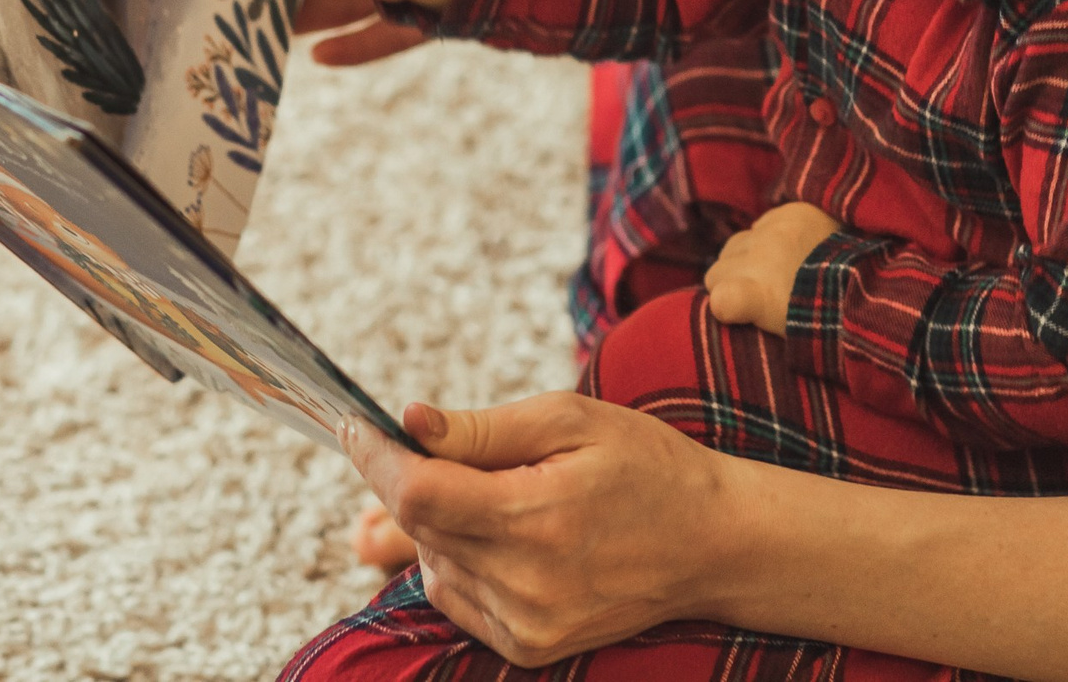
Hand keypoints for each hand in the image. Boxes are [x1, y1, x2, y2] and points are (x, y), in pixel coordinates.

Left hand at [341, 394, 736, 665]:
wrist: (712, 544)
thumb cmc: (647, 467)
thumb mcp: (573, 421)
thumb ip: (485, 429)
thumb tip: (409, 422)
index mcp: (536, 516)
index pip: (418, 492)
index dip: (376, 458)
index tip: (356, 426)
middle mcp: (525, 581)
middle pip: (421, 527)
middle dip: (417, 481)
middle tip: (447, 450)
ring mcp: (525, 622)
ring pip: (433, 563)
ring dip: (442, 524)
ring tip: (501, 495)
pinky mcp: (528, 646)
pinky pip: (458, 597)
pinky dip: (462, 561)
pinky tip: (508, 536)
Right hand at [704, 201, 842, 335]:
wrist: (872, 284)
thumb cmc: (827, 320)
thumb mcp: (785, 333)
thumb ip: (751, 318)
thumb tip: (728, 310)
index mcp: (757, 295)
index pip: (719, 298)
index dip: (723, 306)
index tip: (735, 313)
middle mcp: (759, 257)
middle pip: (716, 271)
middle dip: (731, 282)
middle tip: (760, 294)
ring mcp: (774, 232)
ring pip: (734, 245)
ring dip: (746, 257)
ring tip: (776, 271)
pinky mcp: (791, 213)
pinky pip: (761, 224)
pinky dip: (769, 236)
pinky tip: (791, 250)